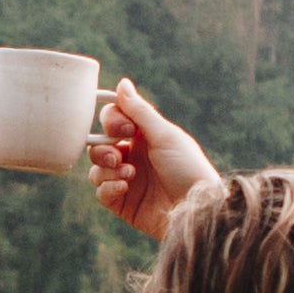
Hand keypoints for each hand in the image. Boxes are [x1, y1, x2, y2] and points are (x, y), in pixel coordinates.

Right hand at [87, 80, 222, 240]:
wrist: (197, 210)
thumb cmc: (188, 168)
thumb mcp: (165, 136)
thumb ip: (139, 111)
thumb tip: (122, 83)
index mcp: (144, 137)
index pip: (113, 120)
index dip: (110, 122)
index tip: (123, 129)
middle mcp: (133, 157)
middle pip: (98, 145)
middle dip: (102, 149)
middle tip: (117, 155)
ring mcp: (127, 180)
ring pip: (96, 169)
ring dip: (106, 169)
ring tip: (129, 175)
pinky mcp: (123, 204)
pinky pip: (101, 192)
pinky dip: (108, 188)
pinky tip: (125, 187)